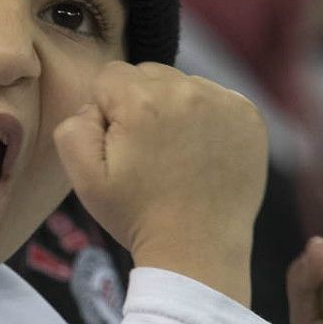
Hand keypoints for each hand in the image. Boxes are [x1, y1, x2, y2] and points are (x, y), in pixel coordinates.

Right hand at [54, 63, 265, 305]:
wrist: (198, 249)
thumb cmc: (136, 215)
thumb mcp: (83, 178)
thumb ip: (73, 127)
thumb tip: (94, 105)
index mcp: (142, 101)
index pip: (109, 76)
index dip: (106, 111)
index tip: (121, 146)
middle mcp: (186, 90)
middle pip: (147, 74)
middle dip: (140, 104)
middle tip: (148, 152)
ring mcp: (224, 101)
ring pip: (182, 84)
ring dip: (174, 108)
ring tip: (176, 154)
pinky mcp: (249, 116)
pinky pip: (216, 97)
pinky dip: (207, 117)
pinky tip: (201, 152)